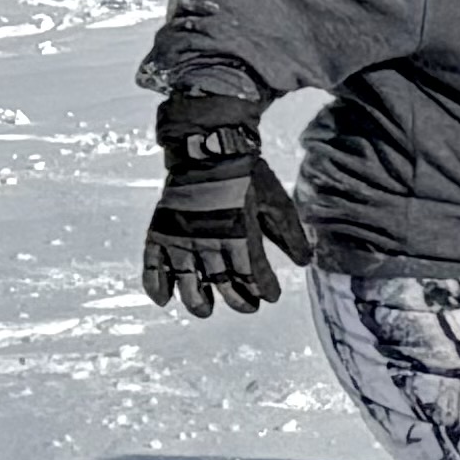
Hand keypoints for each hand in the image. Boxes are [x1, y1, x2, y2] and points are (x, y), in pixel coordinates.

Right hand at [141, 92, 309, 317]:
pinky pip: (153, 265)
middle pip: (222, 284)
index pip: (252, 275)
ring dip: (197, 301)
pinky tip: (164, 299)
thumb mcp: (278, 203)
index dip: (263, 290)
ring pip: (188, 283)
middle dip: (238, 300)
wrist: (211, 150)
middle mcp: (208, 242)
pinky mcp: (161, 232)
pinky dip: (156, 285)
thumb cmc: (249, 177)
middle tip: (249, 306)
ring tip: (206, 309)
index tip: (271, 296)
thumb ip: (290, 235)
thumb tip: (306, 263)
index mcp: (239, 235)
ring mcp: (182, 238)